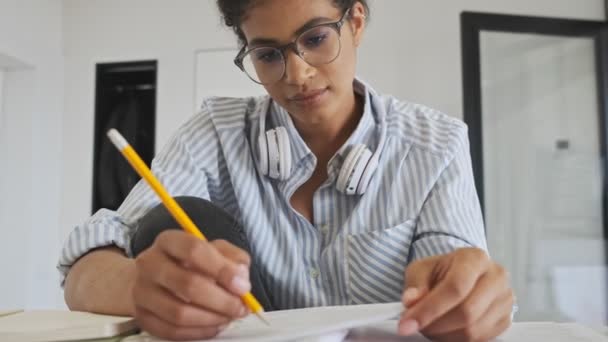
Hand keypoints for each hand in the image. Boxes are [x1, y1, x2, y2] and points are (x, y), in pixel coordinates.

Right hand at [132, 230, 251, 340]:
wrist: (150, 277)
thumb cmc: (189, 262)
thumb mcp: (214, 249)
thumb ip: (233, 259)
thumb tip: (241, 279)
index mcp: (168, 241)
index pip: (194, 250)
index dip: (222, 270)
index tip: (242, 286)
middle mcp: (149, 263)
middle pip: (187, 284)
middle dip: (221, 300)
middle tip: (240, 307)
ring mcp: (141, 291)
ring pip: (179, 313)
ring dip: (211, 319)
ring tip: (228, 317)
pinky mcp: (142, 316)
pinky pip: (171, 331)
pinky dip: (198, 332)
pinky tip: (213, 326)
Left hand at [398, 248, 513, 341]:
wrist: (463, 274)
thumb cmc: (442, 271)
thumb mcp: (422, 269)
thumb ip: (415, 284)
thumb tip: (411, 301)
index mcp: (475, 258)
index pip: (455, 287)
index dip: (429, 309)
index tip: (407, 323)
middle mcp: (496, 277)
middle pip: (466, 312)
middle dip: (435, 325)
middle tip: (415, 326)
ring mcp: (504, 300)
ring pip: (473, 330)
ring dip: (444, 335)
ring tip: (429, 326)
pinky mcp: (506, 320)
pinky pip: (480, 339)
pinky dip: (456, 340)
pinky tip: (444, 330)